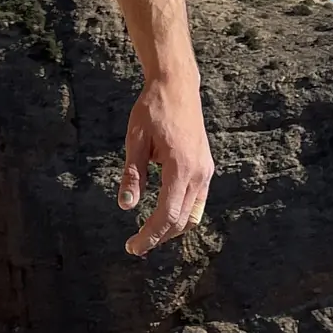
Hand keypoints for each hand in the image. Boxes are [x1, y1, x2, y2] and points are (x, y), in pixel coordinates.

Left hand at [118, 70, 212, 255]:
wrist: (177, 85)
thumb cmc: (153, 109)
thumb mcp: (136, 139)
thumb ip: (133, 174)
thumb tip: (126, 205)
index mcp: (181, 167)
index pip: (167, 214)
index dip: (149, 235)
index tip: (133, 247)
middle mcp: (199, 173)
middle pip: (181, 220)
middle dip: (158, 236)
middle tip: (135, 245)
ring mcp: (205, 170)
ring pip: (192, 214)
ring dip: (171, 227)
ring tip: (148, 233)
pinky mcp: (206, 166)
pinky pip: (197, 201)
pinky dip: (181, 213)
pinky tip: (164, 214)